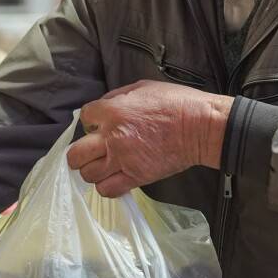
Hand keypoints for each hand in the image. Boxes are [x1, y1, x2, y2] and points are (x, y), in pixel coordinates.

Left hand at [66, 80, 232, 196]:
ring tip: (103, 165)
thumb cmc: (176, 102)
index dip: (90, 121)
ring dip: (92, 170)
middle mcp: (112, 137)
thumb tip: (103, 107)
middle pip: (76, 154)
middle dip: (79, 152)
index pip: (85, 118)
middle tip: (90, 151)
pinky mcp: (136, 177)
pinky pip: (108, 190)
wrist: (201, 127)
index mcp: (112, 111)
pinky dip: (106, 186)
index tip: (99, 124)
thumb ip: (117, 97)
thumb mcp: (142, 87)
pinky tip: (113, 178)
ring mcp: (123, 160)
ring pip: (88, 174)